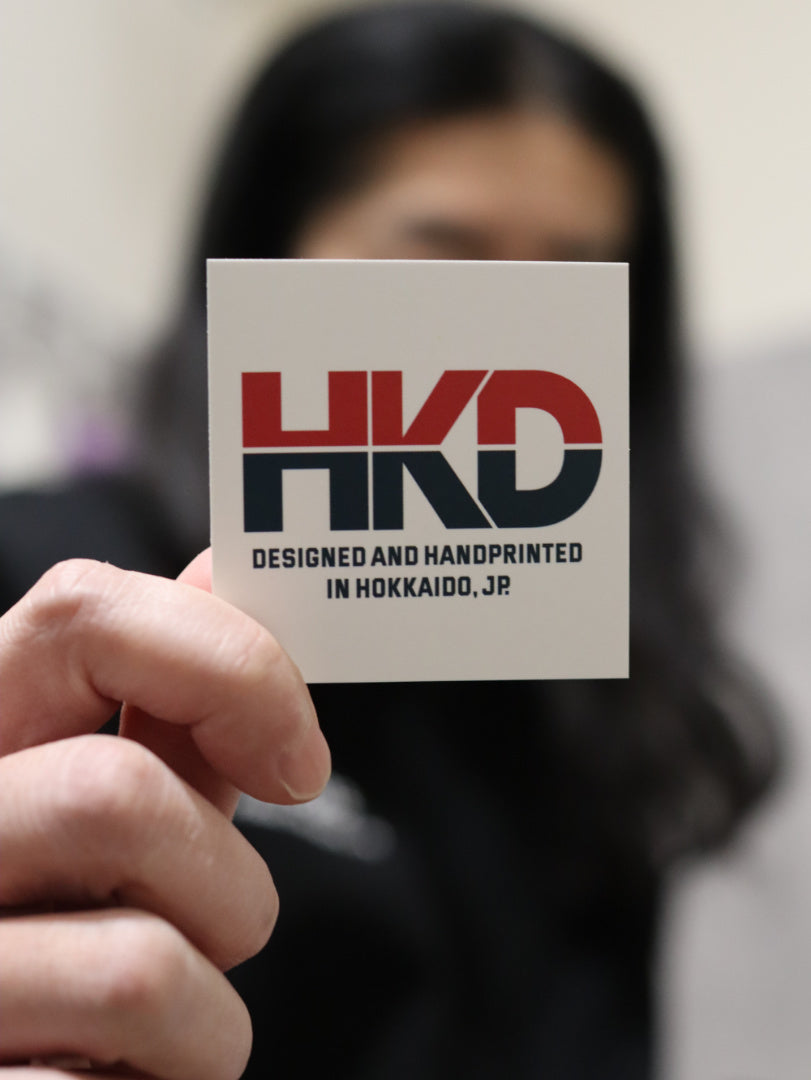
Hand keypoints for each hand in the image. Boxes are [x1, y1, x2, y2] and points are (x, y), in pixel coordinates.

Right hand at [0, 553, 329, 1078]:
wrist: (3, 1066)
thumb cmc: (52, 933)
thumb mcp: (97, 811)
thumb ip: (164, 710)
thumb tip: (219, 566)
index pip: (84, 615)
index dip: (228, 665)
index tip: (298, 759)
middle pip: (119, 794)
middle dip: (223, 884)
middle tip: (212, 933)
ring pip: (141, 967)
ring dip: (207, 1018)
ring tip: (154, 1030)